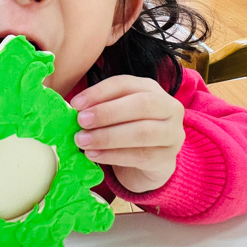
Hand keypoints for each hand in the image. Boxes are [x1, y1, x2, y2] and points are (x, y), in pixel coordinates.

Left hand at [71, 76, 184, 193]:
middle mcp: (168, 107)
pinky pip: (140, 156)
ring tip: (82, 141)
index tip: (76, 103)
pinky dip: (113, 156)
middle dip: (107, 112)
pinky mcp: (167, 159)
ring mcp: (172, 134)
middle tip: (81, 121)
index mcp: (151, 89)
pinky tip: (94, 155)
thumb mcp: (116, 114)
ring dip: (108, 137)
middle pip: (141, 104)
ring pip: (142, 132)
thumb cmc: (128, 130)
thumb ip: (101, 108)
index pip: (125, 83)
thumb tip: (74, 109)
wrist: (150, 162)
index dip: (100, 92)